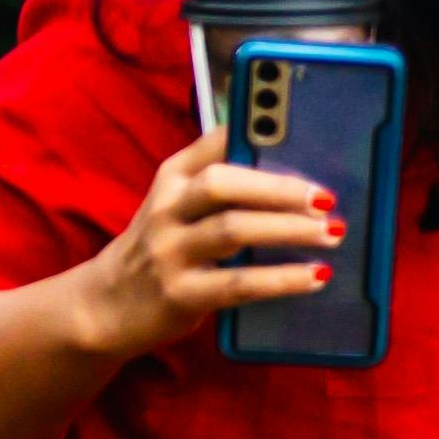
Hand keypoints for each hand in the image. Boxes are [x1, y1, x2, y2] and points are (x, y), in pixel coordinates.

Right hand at [76, 129, 343, 356]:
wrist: (106, 306)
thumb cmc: (163, 249)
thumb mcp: (181, 209)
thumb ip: (224, 190)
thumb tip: (300, 179)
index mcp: (173, 177)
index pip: (214, 143)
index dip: (255, 134)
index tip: (302, 133)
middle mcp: (167, 208)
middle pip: (222, 184)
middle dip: (278, 188)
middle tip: (325, 197)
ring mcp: (170, 251)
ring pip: (233, 230)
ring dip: (289, 230)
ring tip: (332, 233)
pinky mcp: (180, 294)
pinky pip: (238, 284)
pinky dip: (282, 279)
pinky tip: (316, 276)